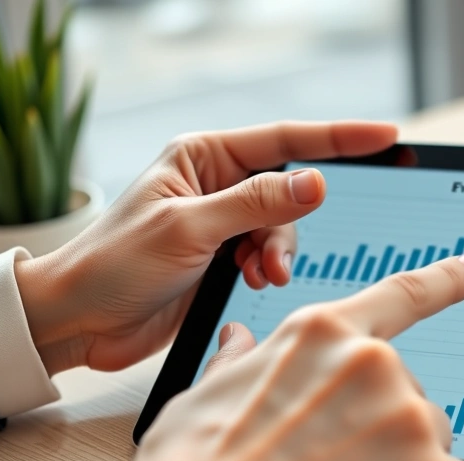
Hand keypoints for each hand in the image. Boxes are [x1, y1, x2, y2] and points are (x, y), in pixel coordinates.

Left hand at [14, 121, 397, 373]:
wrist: (77, 321)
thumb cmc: (113, 264)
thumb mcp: (189, 229)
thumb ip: (256, 205)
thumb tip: (317, 182)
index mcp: (202, 157)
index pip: (284, 140)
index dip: (339, 138)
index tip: (385, 137)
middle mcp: (216, 184)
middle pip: (290, 191)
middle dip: (292, 226)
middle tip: (273, 262)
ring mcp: (221, 222)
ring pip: (284, 229)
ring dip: (278, 254)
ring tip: (257, 278)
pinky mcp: (222, 258)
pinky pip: (269, 255)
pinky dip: (268, 269)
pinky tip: (251, 283)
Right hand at [127, 255, 463, 460]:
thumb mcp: (202, 398)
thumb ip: (239, 364)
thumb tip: (238, 341)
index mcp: (321, 334)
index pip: (399, 295)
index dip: (444, 280)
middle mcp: (372, 363)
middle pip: (408, 391)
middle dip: (384, 429)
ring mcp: (407, 416)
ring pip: (431, 438)